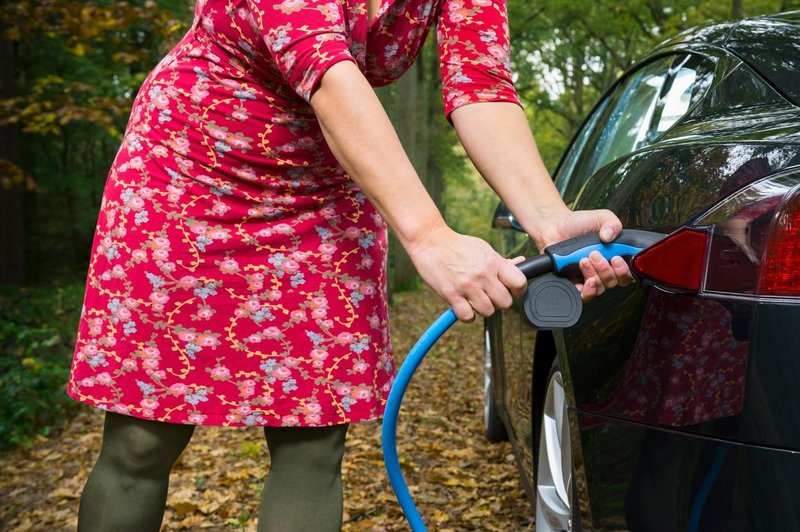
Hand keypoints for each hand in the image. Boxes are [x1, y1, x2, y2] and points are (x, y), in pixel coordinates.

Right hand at [408, 226, 527, 321]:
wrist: (430, 242)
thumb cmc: (458, 245)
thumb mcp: (483, 248)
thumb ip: (501, 261)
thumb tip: (521, 263)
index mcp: (493, 262)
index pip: (519, 282)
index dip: (518, 290)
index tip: (510, 290)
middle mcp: (483, 275)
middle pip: (505, 302)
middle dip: (499, 301)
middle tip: (489, 296)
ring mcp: (467, 286)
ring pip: (488, 311)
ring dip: (482, 308)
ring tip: (475, 300)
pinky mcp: (452, 295)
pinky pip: (467, 316)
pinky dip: (467, 315)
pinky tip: (463, 305)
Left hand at [533, 208, 633, 301]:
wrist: (554, 227)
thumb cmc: (577, 224)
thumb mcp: (600, 217)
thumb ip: (612, 223)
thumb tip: (611, 236)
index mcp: (613, 257)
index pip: (627, 273)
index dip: (624, 271)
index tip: (617, 259)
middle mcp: (602, 270)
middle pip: (613, 282)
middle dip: (605, 270)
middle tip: (594, 254)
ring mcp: (588, 277)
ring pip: (599, 288)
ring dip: (593, 275)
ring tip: (583, 260)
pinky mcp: (574, 283)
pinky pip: (583, 295)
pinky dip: (586, 290)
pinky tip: (583, 280)